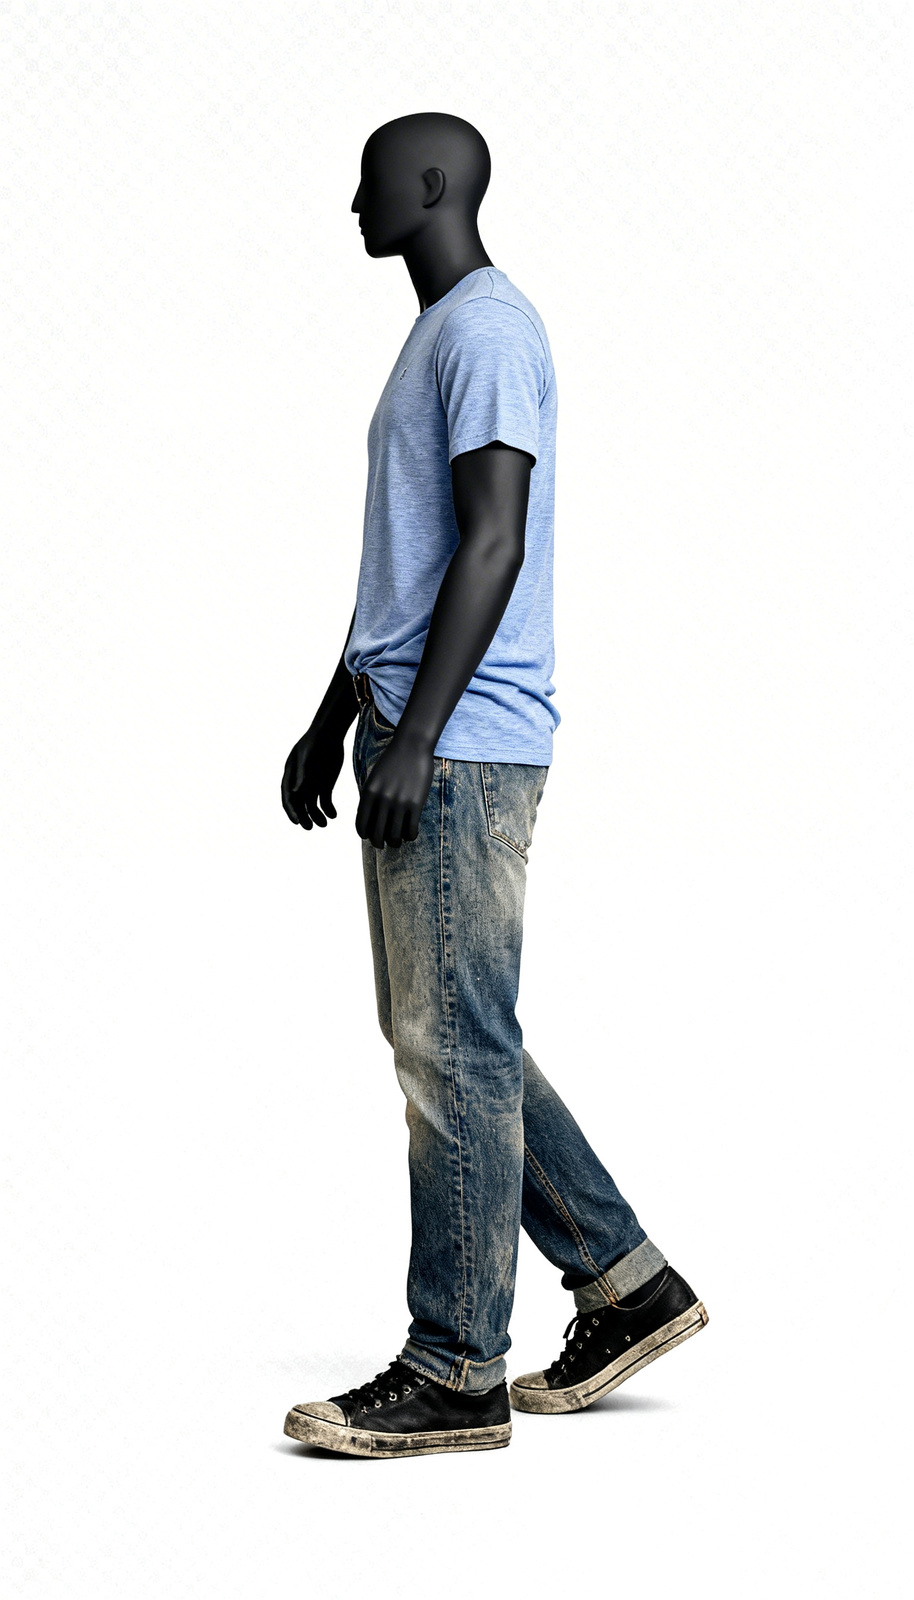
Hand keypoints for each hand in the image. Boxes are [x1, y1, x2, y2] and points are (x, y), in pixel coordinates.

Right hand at [282, 723, 344, 830]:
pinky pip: (325, 801)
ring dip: (316, 816)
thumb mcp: (308, 756)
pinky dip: (328, 809)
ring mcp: (313, 785)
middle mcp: (300, 783)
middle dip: (303, 817)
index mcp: (291, 776)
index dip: (291, 810)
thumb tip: (295, 792)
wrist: (330, 733)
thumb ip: (302, 774)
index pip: (288, 797)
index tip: (297, 822)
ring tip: (324, 824)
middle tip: (309, 828)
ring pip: (312, 805)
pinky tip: (333, 815)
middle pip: (299, 804)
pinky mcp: (325, 785)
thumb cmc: (316, 742)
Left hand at [355, 728, 434, 848]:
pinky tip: (411, 834)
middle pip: (377, 834)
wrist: (412, 745)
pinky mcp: (416, 803)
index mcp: (368, 793)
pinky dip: (410, 836)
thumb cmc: (392, 761)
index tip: (370, 836)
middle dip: (379, 843)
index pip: (361, 825)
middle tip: (383, 843)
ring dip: (395, 842)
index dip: (365, 835)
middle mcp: (382, 800)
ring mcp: (399, 802)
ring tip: (397, 841)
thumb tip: (368, 820)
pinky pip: (411, 830)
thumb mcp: (374, 778)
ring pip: (394, 836)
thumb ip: (370, 797)